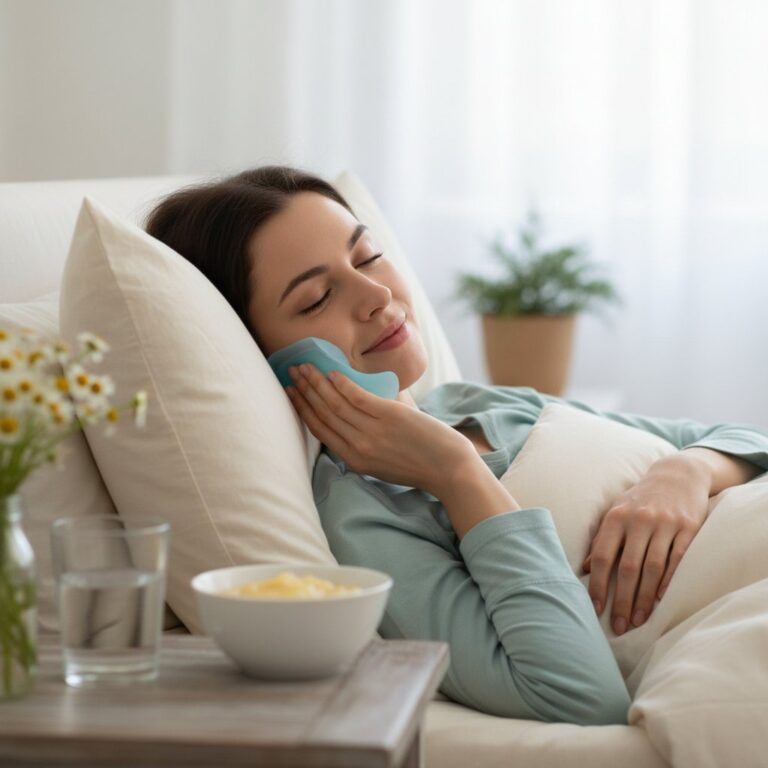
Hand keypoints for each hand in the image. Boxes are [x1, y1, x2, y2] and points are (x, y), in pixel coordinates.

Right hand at [285, 363, 472, 494]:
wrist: (449, 470)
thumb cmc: (419, 464)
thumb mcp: (382, 461)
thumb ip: (365, 439)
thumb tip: (355, 406)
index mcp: (354, 460)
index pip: (320, 430)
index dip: (302, 409)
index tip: (290, 392)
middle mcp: (358, 447)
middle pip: (322, 414)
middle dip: (304, 391)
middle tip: (291, 372)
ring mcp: (372, 432)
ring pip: (335, 404)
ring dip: (317, 383)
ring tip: (305, 367)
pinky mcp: (389, 417)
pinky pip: (357, 397)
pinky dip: (342, 384)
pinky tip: (331, 372)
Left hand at [581, 456, 710, 634]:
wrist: (677, 475)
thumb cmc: (640, 499)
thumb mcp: (616, 511)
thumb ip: (601, 538)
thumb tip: (583, 567)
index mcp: (616, 517)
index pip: (602, 556)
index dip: (597, 584)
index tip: (595, 608)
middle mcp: (639, 520)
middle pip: (627, 568)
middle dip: (622, 600)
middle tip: (619, 626)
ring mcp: (665, 524)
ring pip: (652, 569)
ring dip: (644, 599)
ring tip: (638, 621)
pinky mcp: (688, 528)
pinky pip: (677, 560)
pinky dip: (667, 582)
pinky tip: (659, 600)